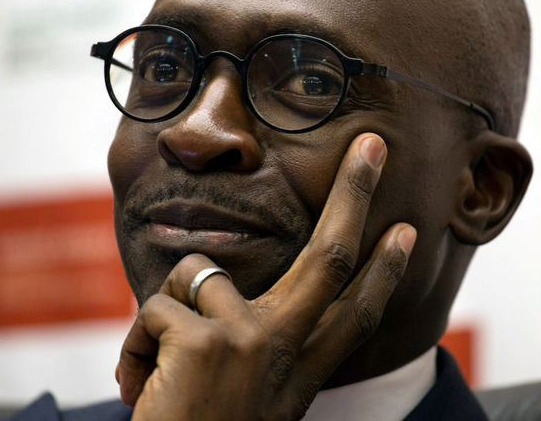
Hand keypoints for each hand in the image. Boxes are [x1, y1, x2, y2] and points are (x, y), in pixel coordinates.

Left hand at [116, 133, 416, 420]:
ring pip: (198, 275)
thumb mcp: (241, 398)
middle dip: (355, 193)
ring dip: (163, 318)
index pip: (355, 313)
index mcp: (298, 373)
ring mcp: (249, 343)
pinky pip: (153, 309)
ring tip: (159, 374)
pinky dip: (133, 347)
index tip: (407, 233)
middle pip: (330, 255)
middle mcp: (284, 352)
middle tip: (372, 145)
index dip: (384, 271)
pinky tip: (142, 390)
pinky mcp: (205, 341)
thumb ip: (244, 343)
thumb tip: (207, 280)